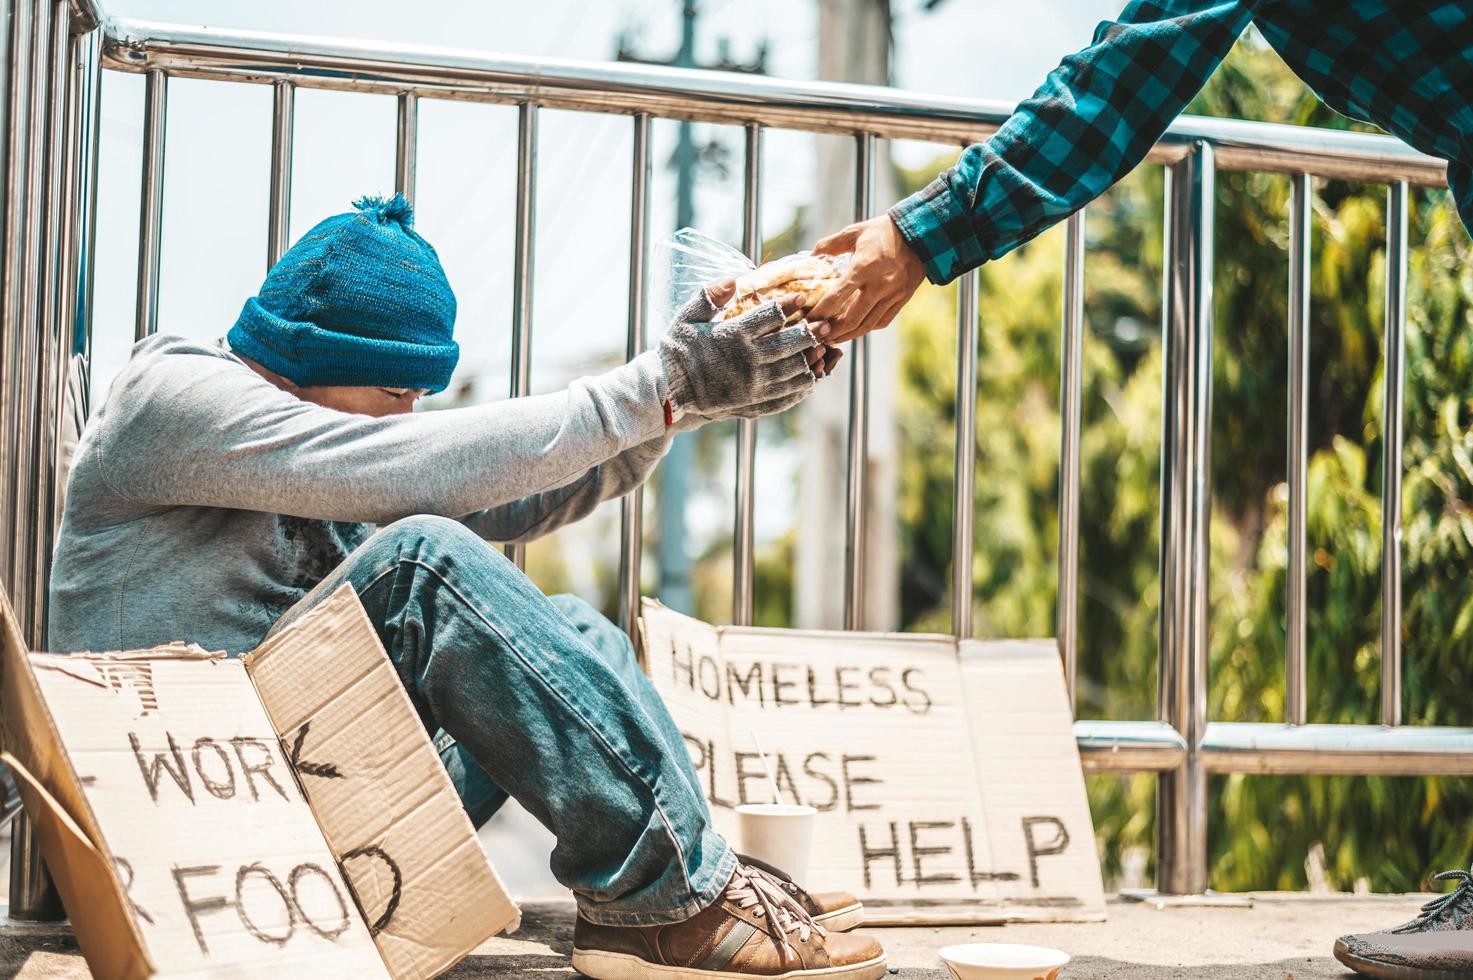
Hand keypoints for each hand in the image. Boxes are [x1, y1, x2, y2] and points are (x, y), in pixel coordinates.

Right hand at [659, 282, 818, 422]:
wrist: (666, 391)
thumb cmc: (676, 350)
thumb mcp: (686, 318)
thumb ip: (708, 297)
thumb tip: (733, 279)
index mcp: (733, 335)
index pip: (770, 316)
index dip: (788, 305)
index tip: (800, 298)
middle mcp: (747, 360)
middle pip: (789, 343)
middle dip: (810, 332)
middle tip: (824, 323)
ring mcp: (752, 384)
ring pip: (793, 370)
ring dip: (810, 358)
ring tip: (822, 348)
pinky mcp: (752, 402)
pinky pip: (785, 395)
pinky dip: (801, 386)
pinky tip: (810, 377)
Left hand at [809, 213, 926, 343]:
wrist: (921, 235)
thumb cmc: (885, 232)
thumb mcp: (856, 231)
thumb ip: (832, 243)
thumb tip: (812, 253)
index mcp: (863, 267)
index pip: (837, 297)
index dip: (820, 312)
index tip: (808, 320)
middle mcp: (879, 285)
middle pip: (852, 319)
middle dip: (832, 331)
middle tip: (819, 334)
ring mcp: (892, 295)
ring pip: (867, 325)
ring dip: (848, 335)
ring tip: (833, 337)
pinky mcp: (902, 300)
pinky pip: (882, 321)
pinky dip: (867, 328)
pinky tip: (856, 329)